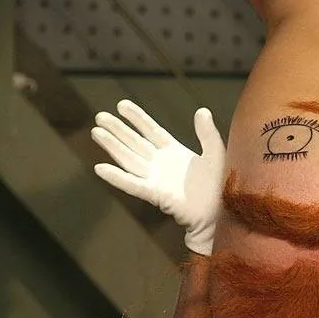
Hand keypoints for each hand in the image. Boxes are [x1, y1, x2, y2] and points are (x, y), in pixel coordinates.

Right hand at [91, 99, 225, 255]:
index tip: (121, 105)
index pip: (151, 131)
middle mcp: (161, 164)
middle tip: (100, 116)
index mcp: (174, 152)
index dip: (137, 118)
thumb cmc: (220, 186)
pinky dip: (118, 178)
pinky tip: (101, 168)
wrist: (222, 213)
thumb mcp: (216, 153)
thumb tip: (202, 110)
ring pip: (130, 160)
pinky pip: (134, 185)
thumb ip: (208, 133)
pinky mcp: (157, 195)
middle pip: (135, 143)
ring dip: (113, 147)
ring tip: (96, 133)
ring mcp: (157, 179)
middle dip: (118, 130)